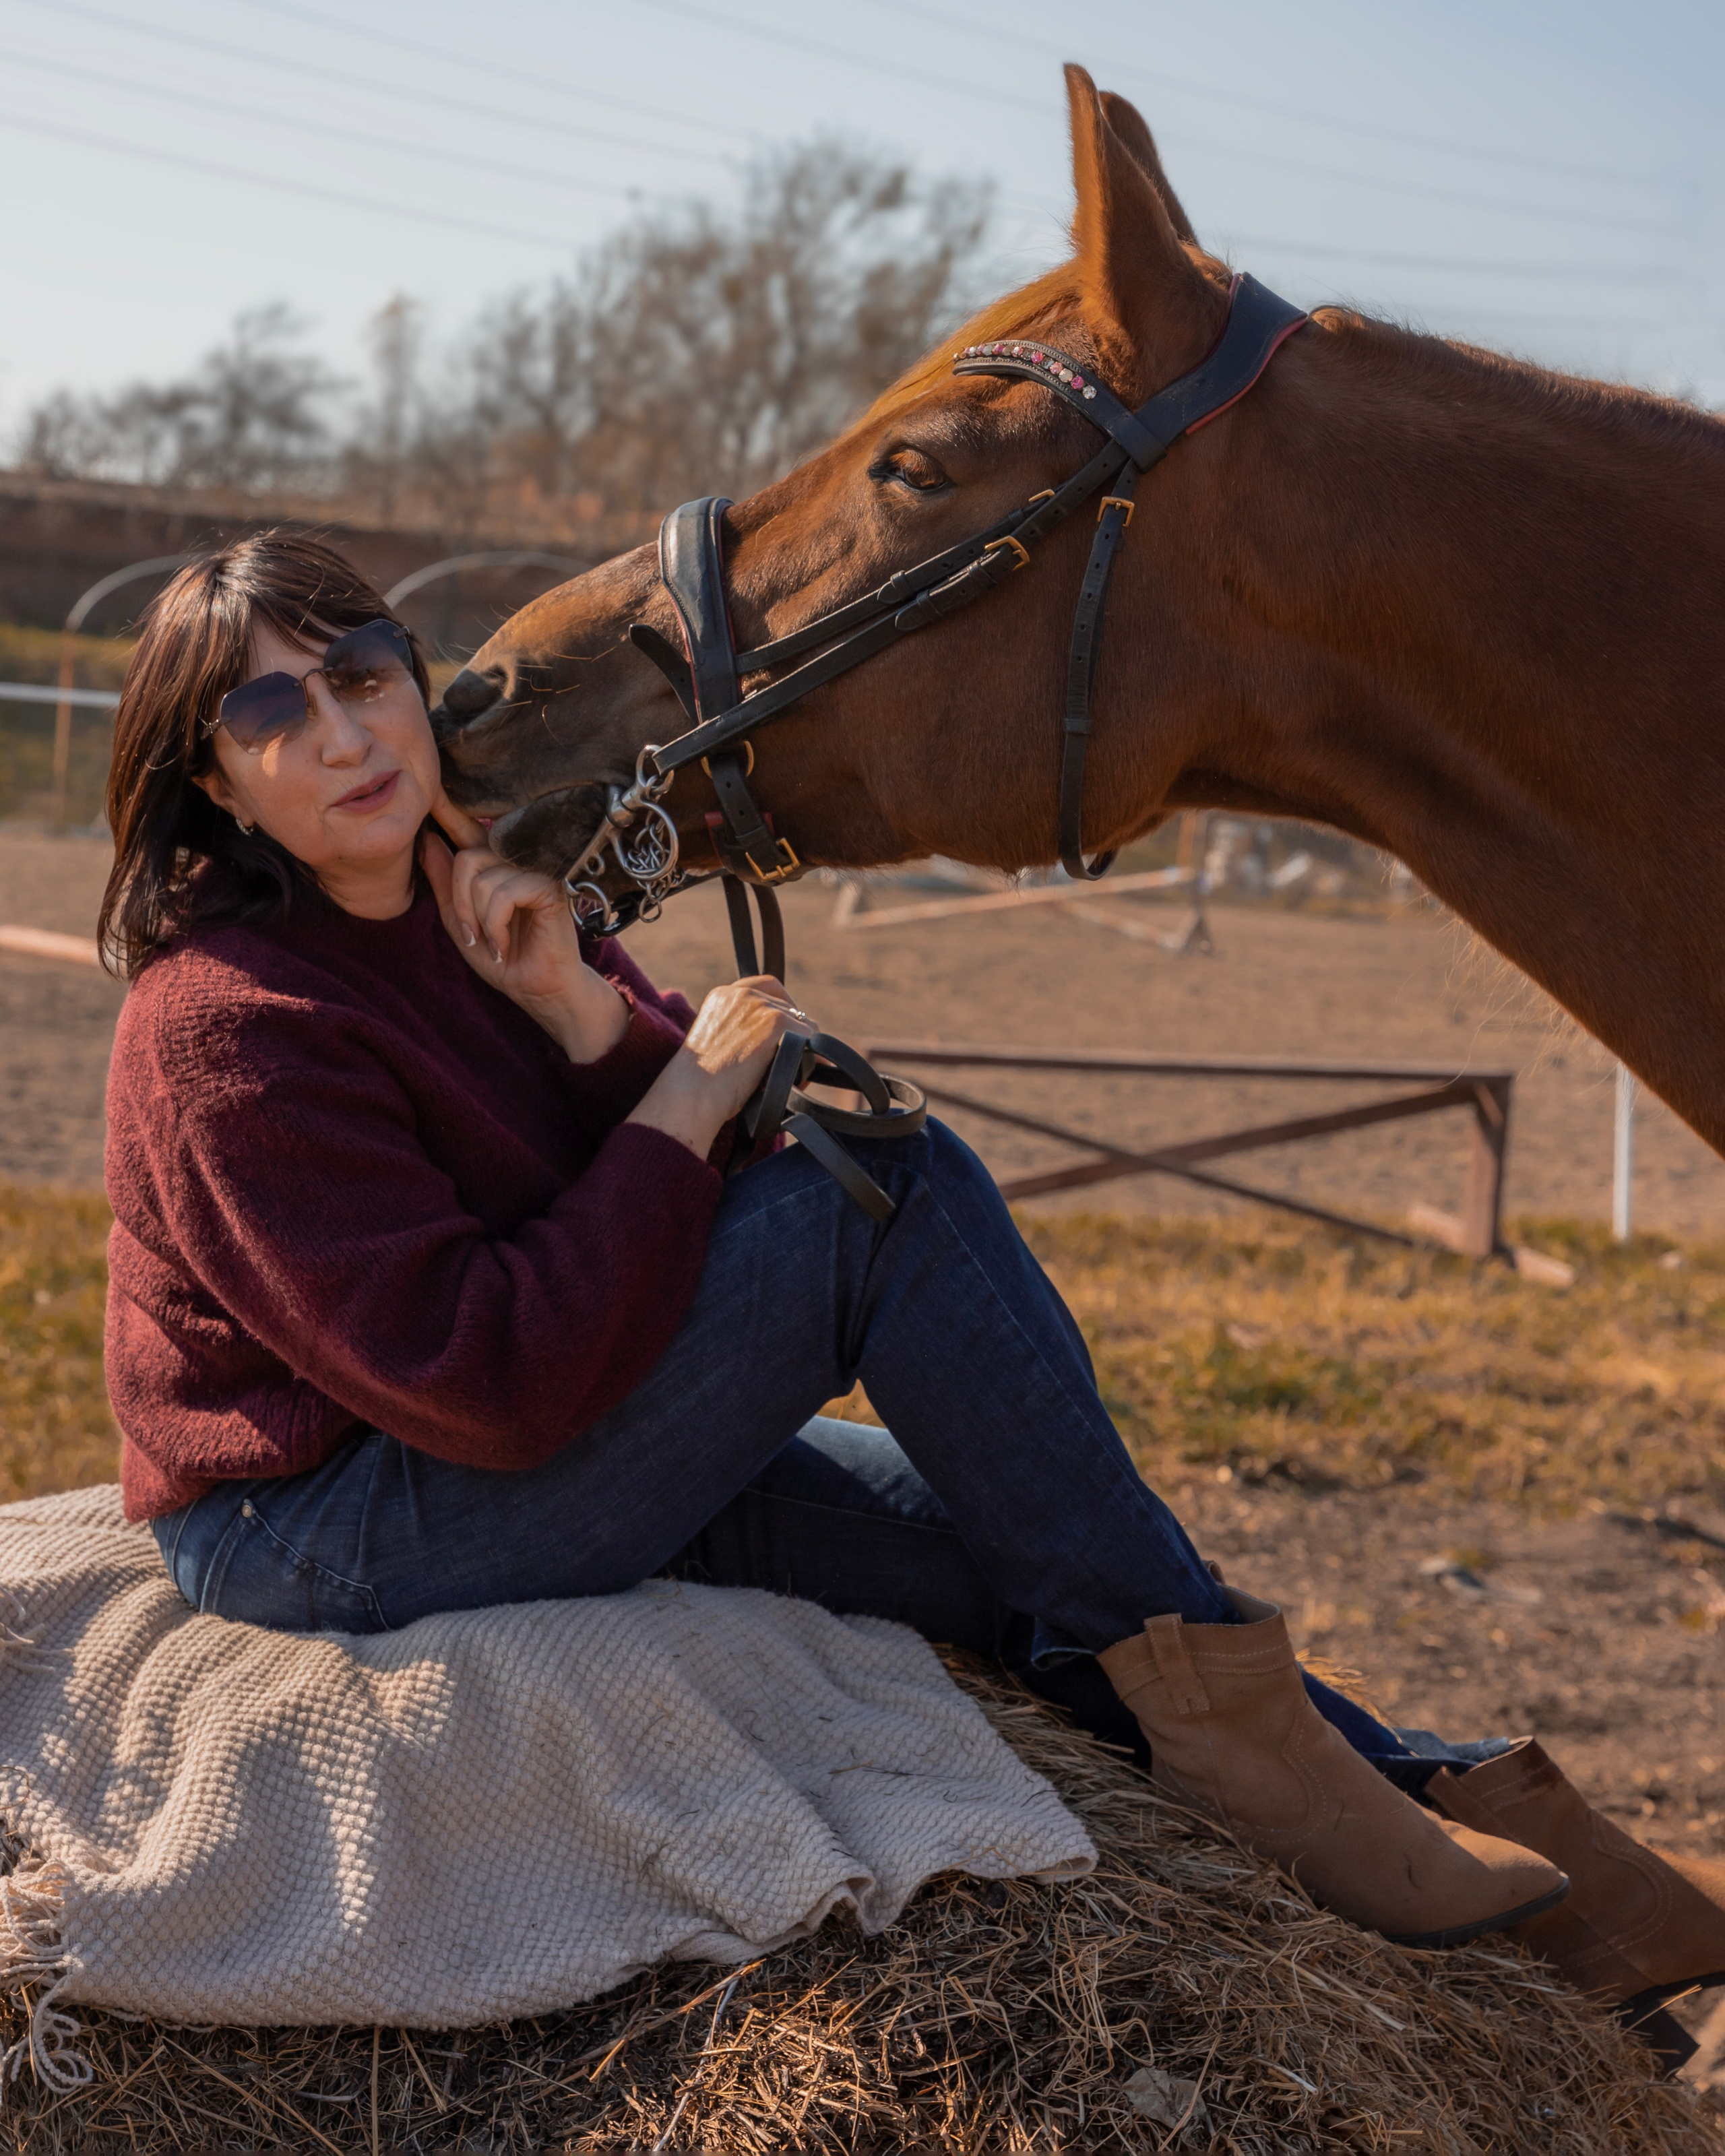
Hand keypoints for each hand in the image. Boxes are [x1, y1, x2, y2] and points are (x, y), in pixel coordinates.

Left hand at [421, 793, 627, 1063]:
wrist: (539, 989)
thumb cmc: (505, 956)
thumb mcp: (461, 921)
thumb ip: (444, 883)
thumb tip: (428, 838)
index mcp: (496, 862)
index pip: (467, 827)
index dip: (449, 807)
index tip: (431, 783)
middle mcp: (517, 859)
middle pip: (467, 856)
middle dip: (461, 901)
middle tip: (473, 935)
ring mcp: (536, 869)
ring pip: (482, 877)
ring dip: (479, 919)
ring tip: (494, 941)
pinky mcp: (550, 887)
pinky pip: (503, 893)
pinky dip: (496, 924)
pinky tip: (506, 942)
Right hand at [628, 977, 813, 1158]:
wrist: (693, 1095)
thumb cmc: (701, 1085)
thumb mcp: (716, 1044)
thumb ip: (741, 1031)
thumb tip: (777, 1042)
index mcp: (723, 995)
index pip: (766, 987)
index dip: (781, 1008)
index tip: (786, 1031)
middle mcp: (742, 993)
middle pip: (789, 1008)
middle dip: (793, 1035)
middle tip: (787, 1066)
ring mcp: (761, 1005)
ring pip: (803, 1026)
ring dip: (802, 1051)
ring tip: (787, 1080)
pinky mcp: (776, 1022)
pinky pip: (811, 1040)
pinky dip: (810, 1063)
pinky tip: (795, 1082)